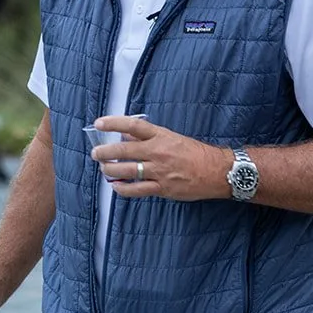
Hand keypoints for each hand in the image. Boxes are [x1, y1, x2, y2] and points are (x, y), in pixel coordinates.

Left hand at [90, 114, 227, 201]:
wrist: (216, 171)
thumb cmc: (195, 153)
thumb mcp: (172, 138)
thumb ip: (149, 138)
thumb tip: (126, 136)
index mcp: (161, 136)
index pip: (132, 126)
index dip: (113, 123)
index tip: (99, 123)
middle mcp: (157, 152)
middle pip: (123, 150)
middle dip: (105, 152)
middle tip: (96, 153)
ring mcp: (158, 171)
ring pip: (126, 170)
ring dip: (110, 170)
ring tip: (104, 169)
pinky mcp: (162, 188)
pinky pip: (136, 190)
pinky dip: (122, 189)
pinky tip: (115, 186)